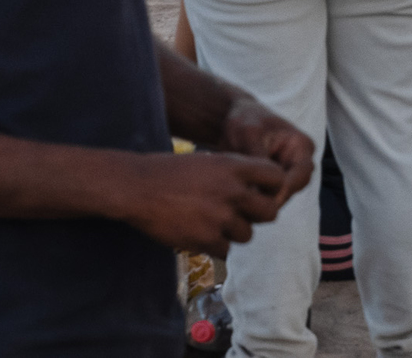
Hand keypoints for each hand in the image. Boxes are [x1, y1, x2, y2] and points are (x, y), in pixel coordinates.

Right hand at [113, 150, 293, 254]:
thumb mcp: (205, 162)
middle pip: (270, 212)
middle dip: (257, 215)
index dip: (272, 187)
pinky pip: (226, 250)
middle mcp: (231, 191)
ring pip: (247, 234)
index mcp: (232, 166)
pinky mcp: (207, 239)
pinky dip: (215, 245)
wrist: (135, 188)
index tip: (260, 192)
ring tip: (209, 221)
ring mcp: (220, 217)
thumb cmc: (167, 172)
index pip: (276, 177)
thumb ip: (233, 175)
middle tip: (240, 214)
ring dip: (233, 232)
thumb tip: (258, 194)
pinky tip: (197, 232)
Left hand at [215, 99, 317, 201]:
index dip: (285, 188)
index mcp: (302, 145)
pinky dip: (259, 198)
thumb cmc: (243, 119)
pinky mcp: (276, 179)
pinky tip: (242, 199)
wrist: (233, 116)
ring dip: (266, 199)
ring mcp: (289, 172)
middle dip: (274, 197)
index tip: (264, 198)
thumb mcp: (248, 133)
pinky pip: (271, 195)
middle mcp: (300, 161)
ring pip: (282, 195)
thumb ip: (257, 156)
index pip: (301, 174)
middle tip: (251, 205)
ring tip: (244, 201)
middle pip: (294, 188)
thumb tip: (261, 185)